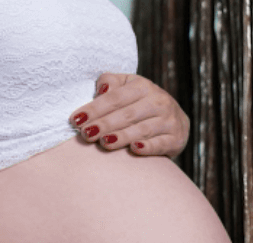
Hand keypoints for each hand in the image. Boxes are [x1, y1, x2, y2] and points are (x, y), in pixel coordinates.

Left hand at [69, 73, 189, 157]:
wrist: (175, 120)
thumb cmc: (141, 103)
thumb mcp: (127, 86)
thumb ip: (111, 83)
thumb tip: (101, 89)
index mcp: (143, 86)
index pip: (115, 98)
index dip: (95, 109)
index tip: (76, 120)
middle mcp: (159, 101)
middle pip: (127, 114)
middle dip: (105, 124)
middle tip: (86, 134)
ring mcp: (169, 121)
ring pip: (142, 129)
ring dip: (122, 136)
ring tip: (104, 142)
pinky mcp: (176, 139)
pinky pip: (161, 143)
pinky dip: (148, 147)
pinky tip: (134, 149)